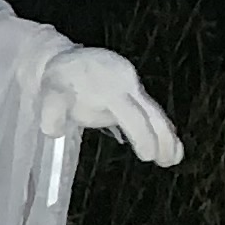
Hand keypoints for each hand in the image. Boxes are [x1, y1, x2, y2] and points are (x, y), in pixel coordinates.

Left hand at [40, 44, 181, 165]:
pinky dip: (161, 129)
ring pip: (154, 112)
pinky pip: (149, 112)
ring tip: (175, 158)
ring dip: (166, 135)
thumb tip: (54, 130)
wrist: (66, 62)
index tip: (147, 155)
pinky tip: (170, 146)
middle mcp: (126, 85)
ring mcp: (132, 89)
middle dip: (161, 137)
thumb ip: (52, 111)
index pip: (130, 112)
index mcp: (110, 86)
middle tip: (168, 161)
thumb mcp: (49, 93)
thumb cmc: (60, 81)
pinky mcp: (133, 94)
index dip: (140, 134)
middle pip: (150, 113)